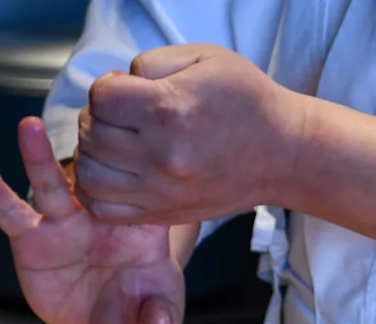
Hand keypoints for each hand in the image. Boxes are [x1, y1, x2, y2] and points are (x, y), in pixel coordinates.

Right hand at [0, 117, 184, 323]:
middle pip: (99, 179)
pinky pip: (12, 213)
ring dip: (40, 157)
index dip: (146, 171)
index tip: (147, 145)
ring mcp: (66, 225)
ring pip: (53, 186)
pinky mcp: (33, 239)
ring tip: (29, 127)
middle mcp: (103, 219)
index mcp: (143, 233)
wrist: (111, 320)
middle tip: (91, 118)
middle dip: (95, 150)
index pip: (147, 196)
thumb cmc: (144, 312)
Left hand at [75, 44, 305, 224]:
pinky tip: (115, 174)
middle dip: (99, 119)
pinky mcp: (166, 212)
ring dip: (94, 155)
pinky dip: (97, 191)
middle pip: (93, 134)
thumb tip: (117, 84)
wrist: (285, 155)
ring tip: (114, 146)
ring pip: (90, 173)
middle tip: (121, 117)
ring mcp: (163, 189)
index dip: (108, 88)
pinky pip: (105, 209)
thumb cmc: (248, 102)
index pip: (101, 97)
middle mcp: (163, 154)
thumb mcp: (205, 58)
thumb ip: (151, 63)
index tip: (127, 92)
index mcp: (169, 109)